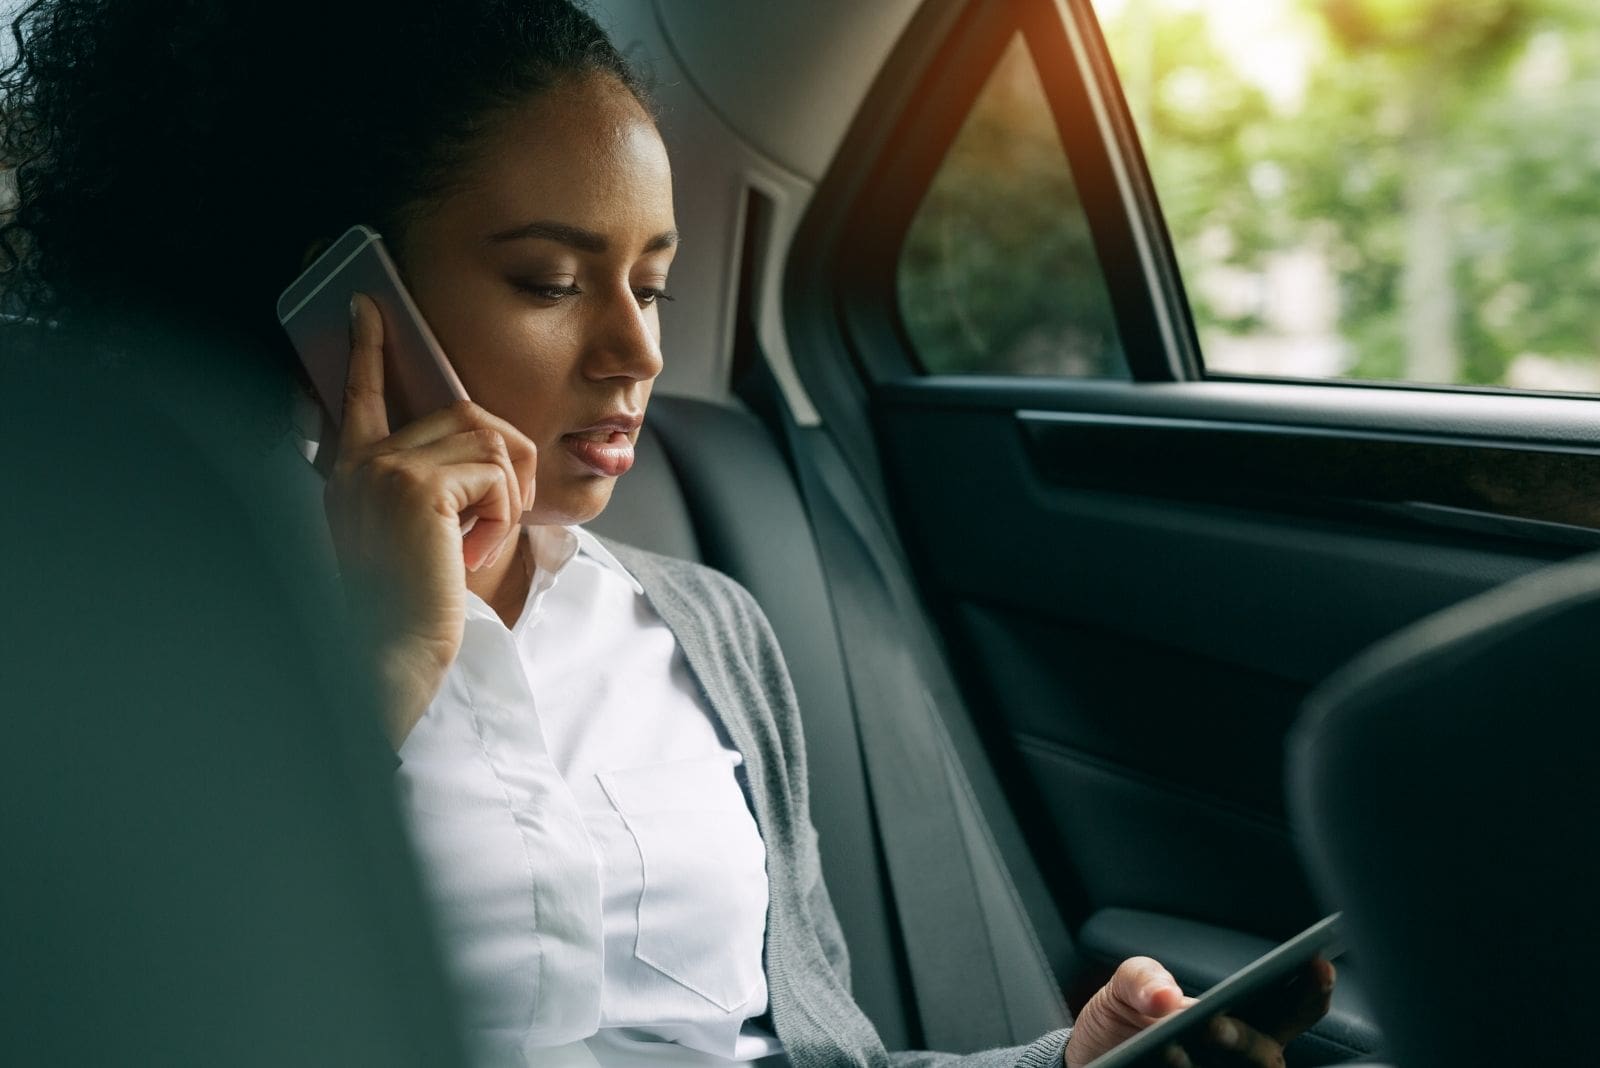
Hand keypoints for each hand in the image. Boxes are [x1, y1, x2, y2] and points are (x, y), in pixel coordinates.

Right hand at [323, 292, 536, 744]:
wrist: (393, 656)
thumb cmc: (414, 612)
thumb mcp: (421, 539)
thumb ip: (436, 491)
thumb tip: (489, 453)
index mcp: (353, 474)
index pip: (361, 397)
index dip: (369, 351)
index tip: (368, 308)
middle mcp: (362, 464)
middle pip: (465, 416)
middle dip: (504, 462)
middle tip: (499, 518)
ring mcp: (386, 471)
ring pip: (489, 441)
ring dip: (505, 496)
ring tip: (476, 543)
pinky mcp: (419, 489)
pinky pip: (497, 475)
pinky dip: (503, 517)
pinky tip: (469, 553)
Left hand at [1064, 956, 1333, 1067]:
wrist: (1088, 1064)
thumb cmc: (1122, 1022)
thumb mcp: (1123, 988)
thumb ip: (1142, 978)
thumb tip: (1166, 997)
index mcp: (1241, 1020)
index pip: (1291, 1006)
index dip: (1312, 988)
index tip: (1317, 964)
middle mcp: (1241, 1060)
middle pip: (1270, 1057)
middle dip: (1248, 1040)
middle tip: (1214, 1023)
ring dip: (1220, 1060)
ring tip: (1175, 1047)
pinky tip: (1164, 1061)